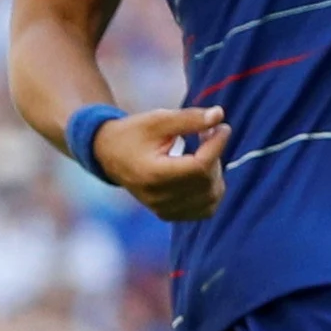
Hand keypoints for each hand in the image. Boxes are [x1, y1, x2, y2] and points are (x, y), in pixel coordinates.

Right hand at [91, 105, 231, 221]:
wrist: (108, 155)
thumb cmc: (133, 133)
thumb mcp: (158, 120)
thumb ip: (189, 118)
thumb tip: (220, 115)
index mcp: (153, 174)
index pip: (200, 166)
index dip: (217, 144)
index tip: (222, 127)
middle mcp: (158, 197)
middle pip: (207, 181)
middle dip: (215, 154)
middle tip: (208, 133)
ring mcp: (163, 209)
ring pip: (211, 197)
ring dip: (215, 172)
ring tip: (203, 152)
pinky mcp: (169, 214)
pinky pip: (205, 209)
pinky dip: (210, 189)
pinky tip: (199, 171)